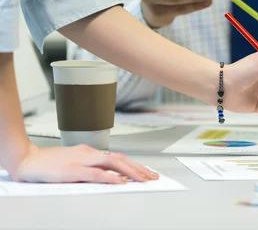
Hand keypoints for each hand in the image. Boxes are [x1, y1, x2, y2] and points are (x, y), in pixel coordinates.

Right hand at [9, 144, 157, 183]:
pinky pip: (96, 173)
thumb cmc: (50, 163)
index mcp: (90, 152)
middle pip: (120, 158)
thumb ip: (90, 167)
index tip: (147, 172)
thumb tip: (109, 176)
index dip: (134, 164)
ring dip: (131, 171)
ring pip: (113, 163)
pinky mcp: (73, 170)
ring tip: (143, 179)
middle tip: (152, 177)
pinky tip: (121, 182)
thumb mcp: (74, 162)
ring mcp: (82, 160)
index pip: (118, 156)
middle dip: (138, 168)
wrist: (28, 160)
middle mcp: (89, 153)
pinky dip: (110, 177)